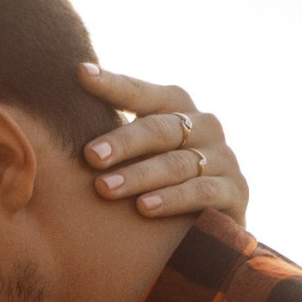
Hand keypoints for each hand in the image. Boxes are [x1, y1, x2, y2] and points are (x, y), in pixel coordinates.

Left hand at [79, 66, 247, 223]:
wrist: (208, 228)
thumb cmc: (159, 185)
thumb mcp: (138, 155)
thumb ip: (112, 137)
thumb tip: (66, 103)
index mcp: (179, 109)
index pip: (144, 93)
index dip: (114, 84)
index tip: (81, 74)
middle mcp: (206, 126)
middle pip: (161, 129)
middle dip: (123, 142)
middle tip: (90, 156)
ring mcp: (224, 158)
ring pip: (178, 163)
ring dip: (140, 176)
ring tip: (105, 189)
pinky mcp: (236, 192)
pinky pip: (202, 192)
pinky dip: (172, 200)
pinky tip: (144, 208)